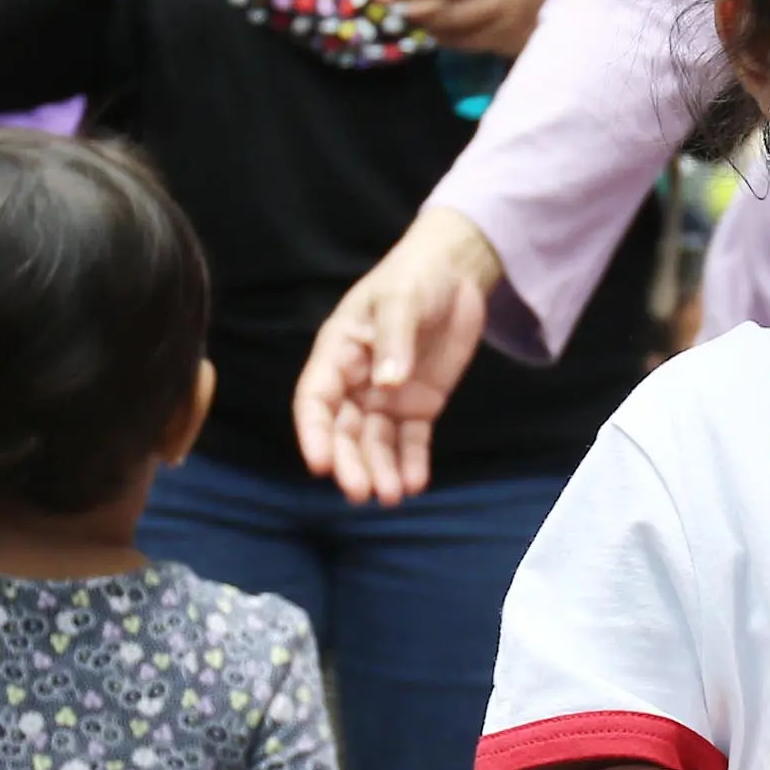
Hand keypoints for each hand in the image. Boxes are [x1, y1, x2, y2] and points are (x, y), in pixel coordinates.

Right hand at [294, 207, 503, 504]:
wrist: (455, 273)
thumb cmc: (415, 277)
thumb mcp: (401, 299)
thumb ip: (393, 340)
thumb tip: (386, 384)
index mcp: (337, 353)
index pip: (315, 399)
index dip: (314, 433)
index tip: (320, 464)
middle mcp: (356, 382)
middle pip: (343, 430)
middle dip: (350, 462)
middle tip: (362, 492)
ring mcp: (386, 397)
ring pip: (374, 442)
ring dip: (380, 470)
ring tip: (391, 496)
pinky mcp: (418, 405)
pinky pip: (410, 440)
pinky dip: (410, 462)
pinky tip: (415, 483)